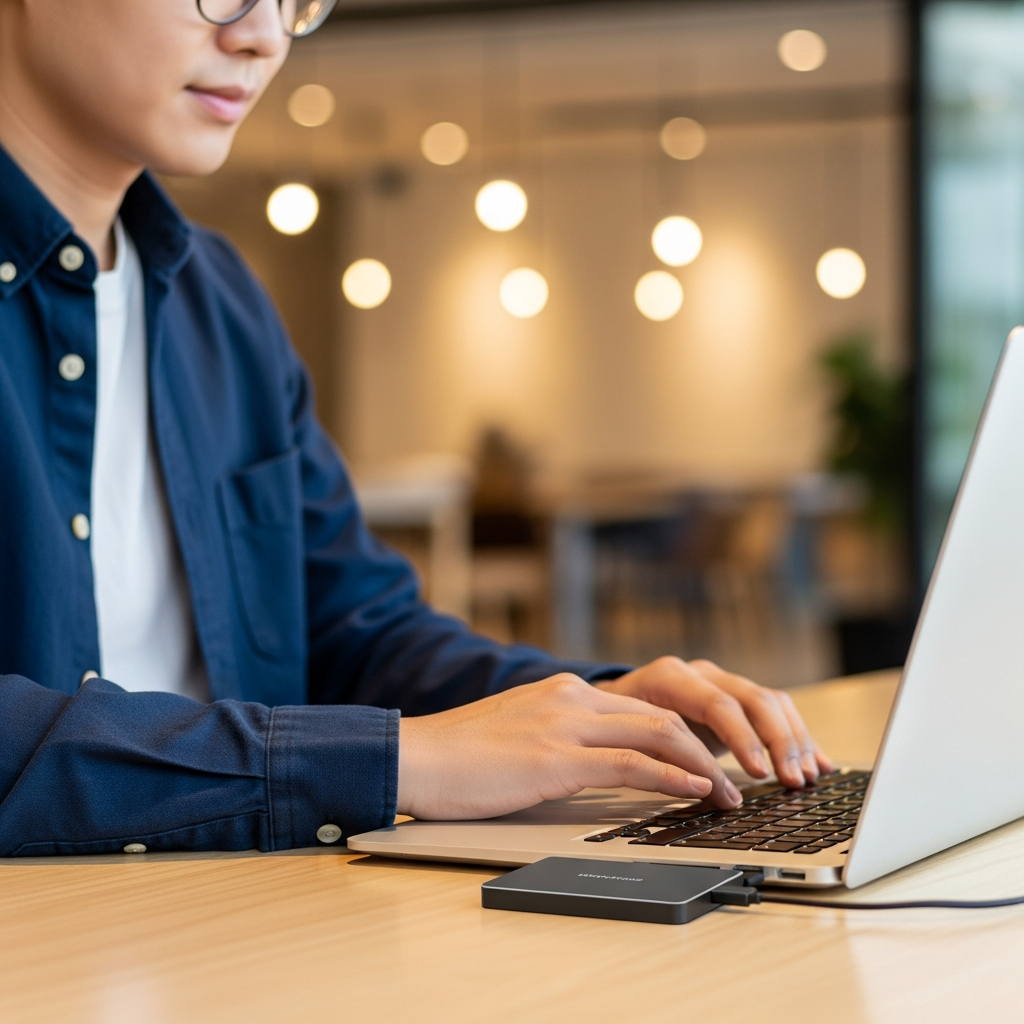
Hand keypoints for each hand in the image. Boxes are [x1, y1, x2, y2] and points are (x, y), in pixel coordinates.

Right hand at [397, 673, 744, 819]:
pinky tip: (695, 791)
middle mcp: (570, 698)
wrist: (414, 756)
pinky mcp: (555, 758)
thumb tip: (593, 765)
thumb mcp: (517, 733)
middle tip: (732, 780)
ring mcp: (564, 724)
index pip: (641, 708)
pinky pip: (631, 764)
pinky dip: (672, 777)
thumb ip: (557, 738)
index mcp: (562, 692)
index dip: (682, 736)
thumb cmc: (457, 755)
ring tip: (725, 794)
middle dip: (706, 748)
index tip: (706, 762)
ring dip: (701, 766)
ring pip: (657, 734)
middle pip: (661, 716)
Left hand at [596, 657, 833, 788]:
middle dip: (778, 743)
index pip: (717, 704)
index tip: (759, 774)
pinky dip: (799, 737)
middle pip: (753, 699)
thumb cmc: (620, 726)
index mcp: (670, 678)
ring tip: (808, 778)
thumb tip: (703, 793)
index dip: (742, 739)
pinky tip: (820, 764)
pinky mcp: (738, 697)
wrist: (613, 704)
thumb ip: (663, 760)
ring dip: (795, 742)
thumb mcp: (631, 740)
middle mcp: (701, 673)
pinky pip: (778, 710)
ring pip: (771, 703)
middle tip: (793, 781)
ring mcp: (722, 681)